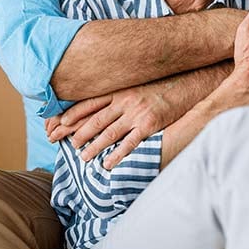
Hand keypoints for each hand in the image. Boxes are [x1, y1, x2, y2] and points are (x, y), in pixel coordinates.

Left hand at [46, 81, 181, 169]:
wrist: (187, 84)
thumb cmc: (160, 87)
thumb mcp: (136, 85)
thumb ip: (119, 95)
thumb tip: (103, 106)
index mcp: (119, 90)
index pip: (90, 103)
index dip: (73, 113)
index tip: (60, 122)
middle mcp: (124, 101)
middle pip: (95, 119)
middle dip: (79, 132)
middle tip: (67, 143)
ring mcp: (136, 113)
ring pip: (109, 132)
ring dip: (94, 146)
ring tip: (83, 156)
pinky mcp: (150, 124)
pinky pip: (130, 142)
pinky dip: (117, 154)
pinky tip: (107, 164)